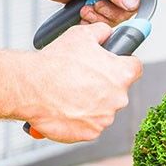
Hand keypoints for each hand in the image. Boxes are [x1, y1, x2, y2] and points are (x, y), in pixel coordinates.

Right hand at [20, 23, 141, 142]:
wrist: (30, 87)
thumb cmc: (55, 62)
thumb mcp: (82, 34)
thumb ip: (102, 32)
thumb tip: (108, 33)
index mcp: (122, 74)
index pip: (135, 67)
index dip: (124, 63)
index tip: (114, 64)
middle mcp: (118, 98)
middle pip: (118, 90)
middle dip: (104, 85)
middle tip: (83, 79)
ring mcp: (105, 118)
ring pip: (104, 109)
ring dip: (92, 103)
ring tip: (70, 93)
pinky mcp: (90, 133)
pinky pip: (90, 125)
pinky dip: (80, 119)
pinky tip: (66, 107)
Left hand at [38, 0, 164, 25]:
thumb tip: (133, 2)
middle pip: (138, 1)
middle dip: (117, 7)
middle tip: (100, 2)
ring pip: (123, 13)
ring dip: (104, 13)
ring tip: (88, 5)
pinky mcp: (104, 2)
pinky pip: (110, 18)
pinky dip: (96, 18)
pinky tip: (84, 9)